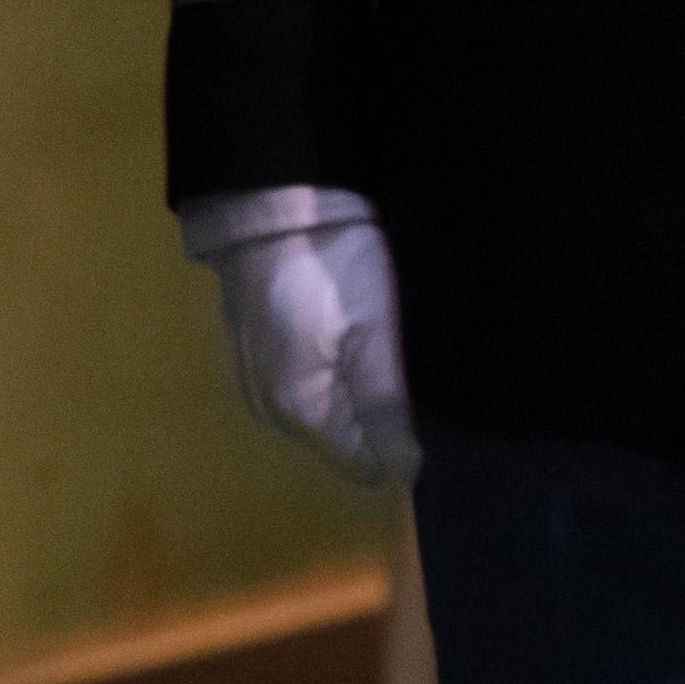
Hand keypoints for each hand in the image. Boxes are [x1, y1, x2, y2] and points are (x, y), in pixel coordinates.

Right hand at [195, 196, 415, 485]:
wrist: (274, 210)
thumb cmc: (331, 274)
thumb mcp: (373, 339)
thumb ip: (386, 409)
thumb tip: (405, 473)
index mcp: (299, 412)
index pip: (364, 466)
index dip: (401, 447)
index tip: (423, 409)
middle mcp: (272, 411)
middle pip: (347, 443)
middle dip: (382, 421)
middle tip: (406, 372)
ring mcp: (260, 384)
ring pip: (331, 416)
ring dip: (361, 397)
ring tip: (384, 354)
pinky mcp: (261, 357)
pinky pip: (312, 389)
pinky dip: (338, 376)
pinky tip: (353, 343)